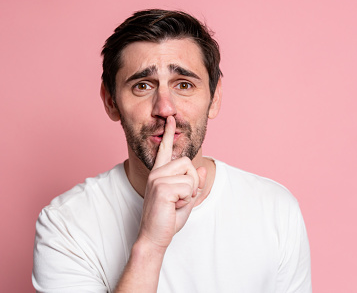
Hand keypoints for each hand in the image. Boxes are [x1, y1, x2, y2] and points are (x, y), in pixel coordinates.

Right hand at [138, 116, 206, 249]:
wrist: (154, 236)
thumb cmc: (167, 218)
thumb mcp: (186, 199)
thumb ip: (193, 184)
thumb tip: (203, 168)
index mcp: (160, 173)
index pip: (165, 149)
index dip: (170, 134)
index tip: (171, 120)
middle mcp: (157, 172)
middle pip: (188, 164)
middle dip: (192, 183)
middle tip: (180, 199)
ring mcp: (157, 179)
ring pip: (190, 176)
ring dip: (189, 194)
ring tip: (175, 204)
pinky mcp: (161, 188)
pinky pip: (188, 188)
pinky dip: (186, 201)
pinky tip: (173, 207)